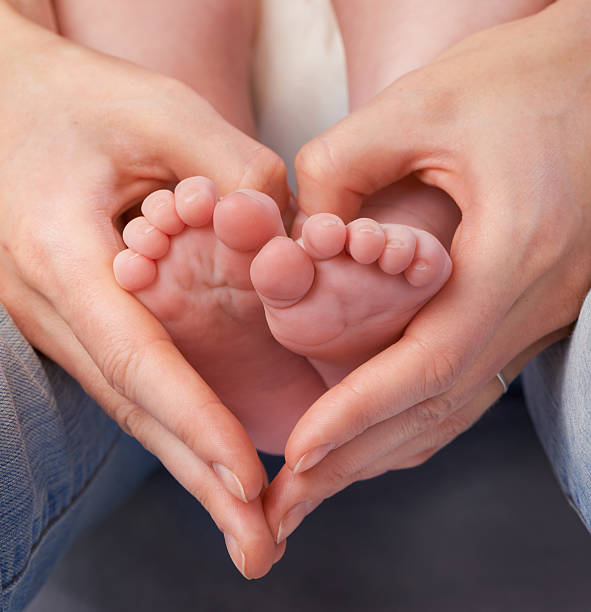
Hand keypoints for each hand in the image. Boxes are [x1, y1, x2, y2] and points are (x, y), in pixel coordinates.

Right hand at [0, 5, 287, 576]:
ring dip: (192, 467)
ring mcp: (63, 320)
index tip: (247, 483)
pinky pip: (134, 382)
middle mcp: (56, 308)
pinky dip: (177, 425)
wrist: (3, 104)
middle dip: (200, 481)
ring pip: (136, 407)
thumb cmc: (73, 102)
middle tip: (258, 547)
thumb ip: (229, 168)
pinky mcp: (83, 316)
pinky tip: (209, 455)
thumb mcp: (156, 113)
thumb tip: (289, 234)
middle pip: (138, 411)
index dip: (195, 424)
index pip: (139, 362)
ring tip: (246, 525)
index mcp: (65, 260)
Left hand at [263, 0, 590, 542]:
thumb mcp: (423, 107)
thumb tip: (296, 236)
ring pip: (455, 408)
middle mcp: (534, 301)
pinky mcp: (528, 305)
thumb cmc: (529, 77)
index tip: (298, 455)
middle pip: (438, 409)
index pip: (426, 366)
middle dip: (358, 461)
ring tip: (319, 485)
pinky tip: (376, 434)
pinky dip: (416, 418)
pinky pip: (470, 382)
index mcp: (513, 257)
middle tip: (290, 501)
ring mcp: (539, 311)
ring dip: (383, 451)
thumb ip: (342, 167)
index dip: (357, 416)